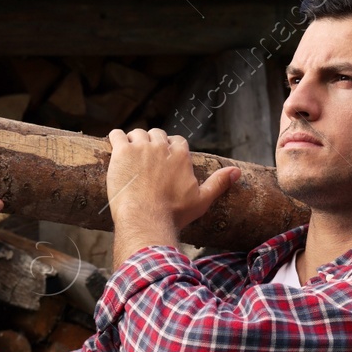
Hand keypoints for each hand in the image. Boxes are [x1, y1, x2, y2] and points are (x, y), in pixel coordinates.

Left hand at [105, 128, 237, 240]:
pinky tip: (114, 145)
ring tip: (128, 154)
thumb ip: (218, 183)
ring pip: (136, 132)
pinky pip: (116, 135)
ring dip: (133, 140)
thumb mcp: (201, 200)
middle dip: (151, 143)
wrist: (146, 218)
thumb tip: (237, 172)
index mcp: (181, 155)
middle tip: (143, 158)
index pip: (176, 140)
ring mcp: (140, 147)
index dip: (169, 148)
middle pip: (156, 134)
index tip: (163, 158)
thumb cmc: (173, 213)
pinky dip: (115, 138)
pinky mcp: (121, 152)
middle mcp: (162, 146)